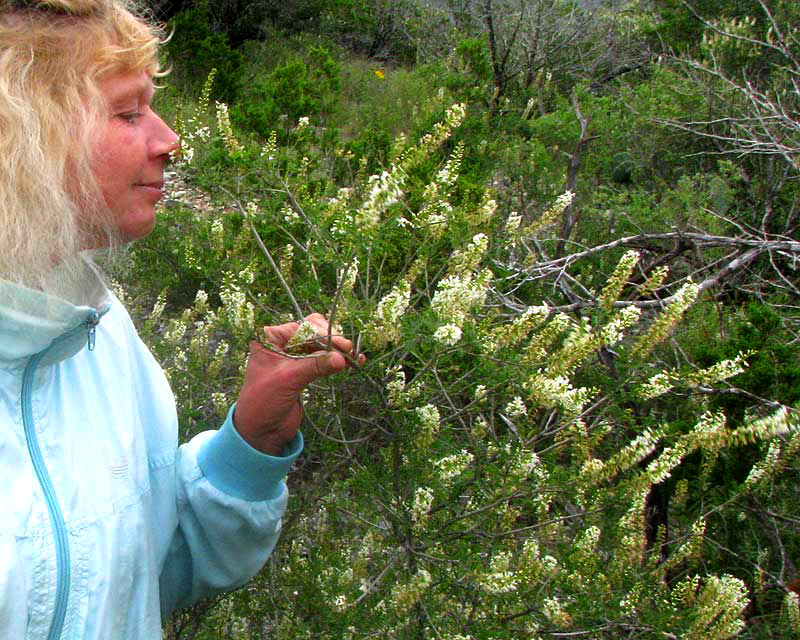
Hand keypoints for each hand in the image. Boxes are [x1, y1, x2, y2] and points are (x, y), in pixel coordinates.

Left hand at [233, 313, 362, 454]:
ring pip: (321, 344)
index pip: (303, 328)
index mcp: (271, 338)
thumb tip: (342, 358)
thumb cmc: (263, 401)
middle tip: (349, 352)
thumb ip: (315, 366)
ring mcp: (294, 356)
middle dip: (332, 340)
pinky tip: (353, 362)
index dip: (324, 335)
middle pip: (314, 331)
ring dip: (337, 350)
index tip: (342, 347)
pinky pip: (323, 358)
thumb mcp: (288, 380)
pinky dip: (337, 360)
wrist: (260, 431)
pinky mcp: (304, 369)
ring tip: (354, 357)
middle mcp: (282, 343)